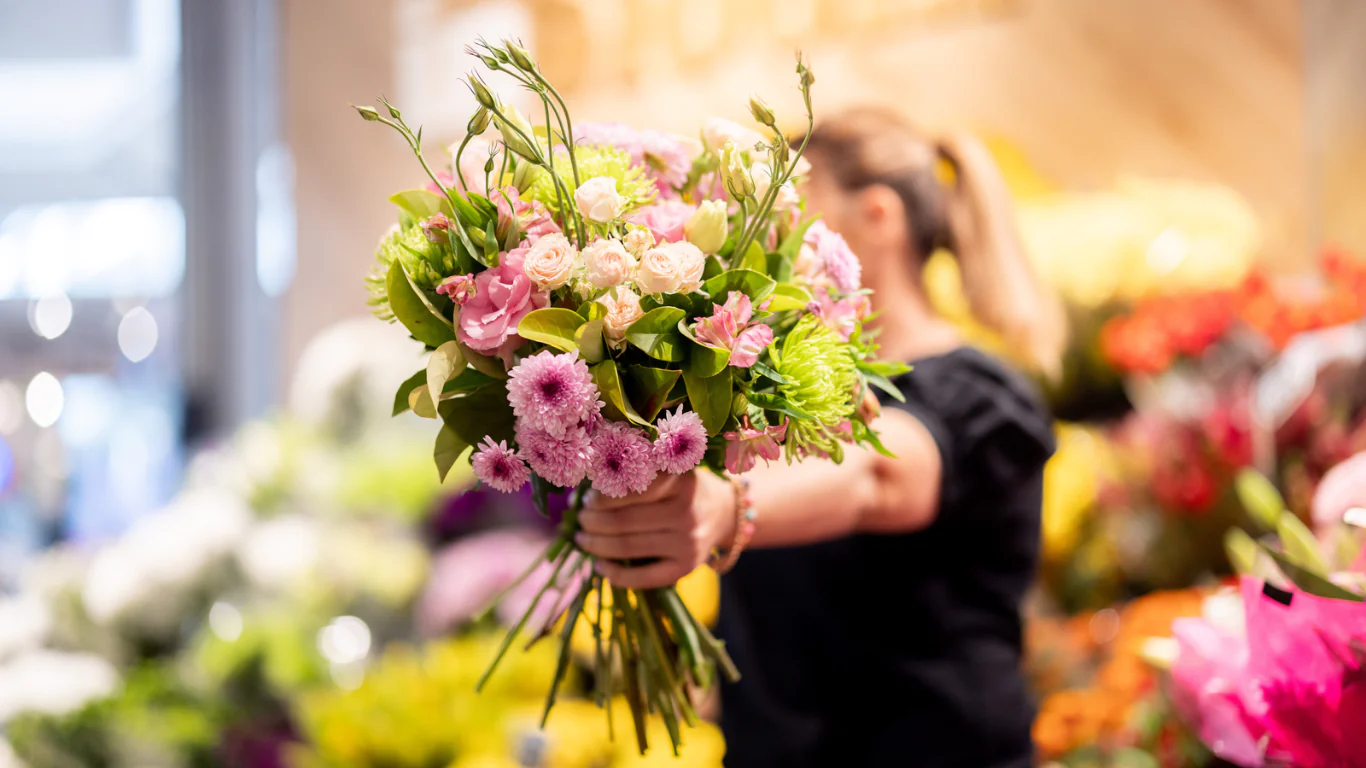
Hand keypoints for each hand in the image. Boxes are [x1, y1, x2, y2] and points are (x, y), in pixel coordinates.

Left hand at [576, 471, 734, 588]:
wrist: (725, 514)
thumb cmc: (685, 488)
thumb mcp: (670, 471)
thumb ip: (636, 477)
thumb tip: (583, 495)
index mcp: (679, 481)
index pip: (628, 490)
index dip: (599, 497)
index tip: (586, 498)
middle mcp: (685, 512)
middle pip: (622, 521)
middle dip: (591, 521)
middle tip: (580, 518)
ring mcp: (687, 543)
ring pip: (627, 547)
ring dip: (595, 545)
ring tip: (582, 538)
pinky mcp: (685, 568)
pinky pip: (643, 577)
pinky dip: (615, 574)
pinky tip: (600, 565)